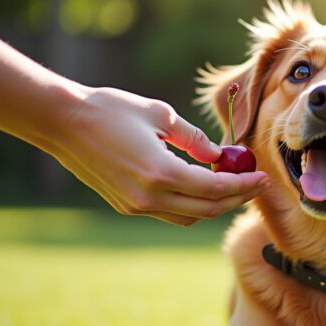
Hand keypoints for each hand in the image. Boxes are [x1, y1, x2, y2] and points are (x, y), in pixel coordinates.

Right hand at [50, 86, 269, 225]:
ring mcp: (136, 206)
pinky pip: (170, 213)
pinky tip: (202, 187)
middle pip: (207, 209)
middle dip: (237, 199)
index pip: (215, 189)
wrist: (61, 123)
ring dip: (215, 205)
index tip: (264, 178)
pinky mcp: (127, 206)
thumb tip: (219, 156)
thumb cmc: (111, 109)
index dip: (244, 186)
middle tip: (257, 186)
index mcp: (160, 173)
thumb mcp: (160, 114)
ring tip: (234, 186)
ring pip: (189, 216)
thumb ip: (194, 139)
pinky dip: (192, 204)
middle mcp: (149, 197)